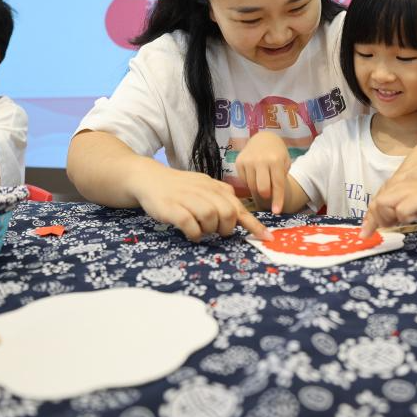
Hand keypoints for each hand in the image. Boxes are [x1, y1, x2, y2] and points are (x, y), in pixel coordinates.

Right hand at [131, 167, 272, 241]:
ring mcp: (187, 199)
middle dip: (226, 228)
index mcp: (214, 187)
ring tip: (201, 229)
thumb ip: (220, 197)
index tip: (266, 237)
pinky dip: (194, 233)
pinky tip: (191, 233)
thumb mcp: (203, 186)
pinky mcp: (172, 208)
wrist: (149, 178)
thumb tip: (238, 212)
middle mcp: (203, 191)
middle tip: (216, 231)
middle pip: (229, 213)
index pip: (239, 207)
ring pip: (211, 218)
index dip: (254, 225)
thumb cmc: (179, 186)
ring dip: (209, 230)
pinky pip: (190, 225)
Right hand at [234, 132, 290, 212]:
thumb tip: (273, 199)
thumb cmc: (277, 154)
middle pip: (262, 188)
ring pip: (252, 186)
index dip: (277, 200)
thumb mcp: (285, 163)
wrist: (263, 138)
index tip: (277, 212)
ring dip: (258, 188)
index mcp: (275, 160)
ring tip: (262, 181)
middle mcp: (260, 161)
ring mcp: (248, 161)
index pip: (277, 185)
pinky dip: (250, 182)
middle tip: (268, 194)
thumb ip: (280, 179)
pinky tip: (254, 175)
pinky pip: (244, 181)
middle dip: (266, 195)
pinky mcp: (239, 162)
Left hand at [361, 177, 416, 237]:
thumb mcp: (414, 204)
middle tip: (389, 228)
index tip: (366, 234)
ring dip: (388, 218)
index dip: (369, 220)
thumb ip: (400, 210)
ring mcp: (407, 192)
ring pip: (382, 205)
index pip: (375, 203)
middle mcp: (399, 188)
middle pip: (375, 204)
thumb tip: (387, 224)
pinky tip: (413, 219)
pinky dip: (403, 218)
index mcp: (398, 189)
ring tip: (401, 222)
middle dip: (376, 220)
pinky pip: (400, 211)